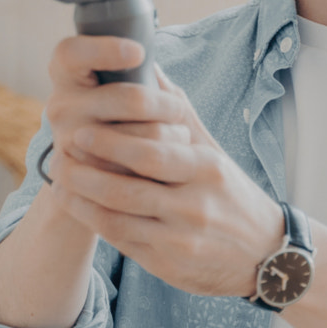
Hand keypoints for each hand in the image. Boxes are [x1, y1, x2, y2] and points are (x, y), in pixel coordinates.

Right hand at [41, 36, 193, 179]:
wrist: (89, 176)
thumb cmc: (116, 115)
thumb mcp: (116, 86)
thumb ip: (131, 70)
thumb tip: (151, 62)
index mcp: (65, 74)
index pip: (72, 53)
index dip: (104, 50)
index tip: (138, 53)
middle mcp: (60, 107)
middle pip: (132, 100)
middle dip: (168, 105)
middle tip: (178, 110)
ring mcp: (69, 145)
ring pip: (147, 136)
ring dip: (174, 136)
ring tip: (179, 137)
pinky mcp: (87, 180)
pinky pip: (144, 171)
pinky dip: (165, 167)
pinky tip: (168, 166)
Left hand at [51, 66, 286, 297]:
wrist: (267, 254)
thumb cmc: (230, 193)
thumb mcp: (213, 150)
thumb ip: (177, 111)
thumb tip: (148, 62)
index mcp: (207, 169)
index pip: (152, 152)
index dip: (111, 143)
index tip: (81, 129)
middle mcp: (194, 205)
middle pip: (127, 188)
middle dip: (86, 171)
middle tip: (59, 152)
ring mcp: (180, 239)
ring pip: (117, 218)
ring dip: (81, 198)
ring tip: (59, 179)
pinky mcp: (168, 265)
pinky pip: (122, 241)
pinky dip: (95, 222)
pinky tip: (77, 206)